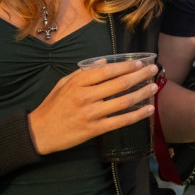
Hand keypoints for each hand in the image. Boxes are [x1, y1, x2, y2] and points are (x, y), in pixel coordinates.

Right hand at [27, 58, 158, 154]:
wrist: (39, 132)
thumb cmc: (52, 106)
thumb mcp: (64, 83)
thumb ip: (84, 72)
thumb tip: (105, 61)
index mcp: (78, 82)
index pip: (107, 70)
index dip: (126, 66)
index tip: (140, 63)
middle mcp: (85, 96)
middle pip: (119, 83)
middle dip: (140, 76)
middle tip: (154, 70)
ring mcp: (90, 113)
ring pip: (123, 101)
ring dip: (142, 93)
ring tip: (154, 87)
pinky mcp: (94, 130)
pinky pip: (120, 121)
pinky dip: (137, 115)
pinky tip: (148, 109)